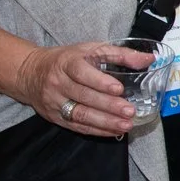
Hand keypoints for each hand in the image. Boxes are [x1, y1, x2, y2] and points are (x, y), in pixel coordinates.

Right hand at [13, 41, 142, 136]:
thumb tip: (149, 59)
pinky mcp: (55, 117)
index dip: (99, 81)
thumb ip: (120, 54)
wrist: (30, 73)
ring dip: (104, 122)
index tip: (118, 88)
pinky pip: (77, 126)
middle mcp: (58, 83)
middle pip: (83, 96)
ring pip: (80, 114)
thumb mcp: (91, 49)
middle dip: (108, 105)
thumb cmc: (67, 59)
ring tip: (125, 125)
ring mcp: (55, 102)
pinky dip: (97, 130)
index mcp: (67, 63)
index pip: (81, 72)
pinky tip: (114, 131)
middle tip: (129, 111)